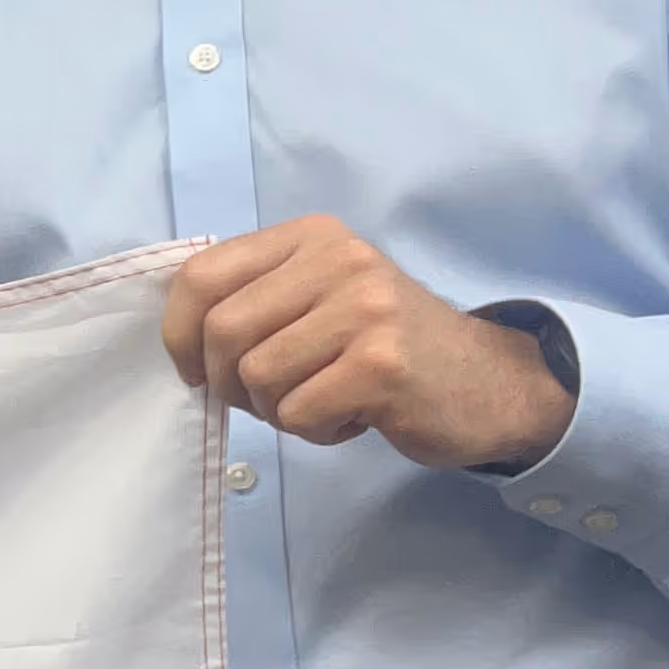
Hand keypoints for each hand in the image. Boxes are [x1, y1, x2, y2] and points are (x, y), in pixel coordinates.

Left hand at [163, 218, 575, 471]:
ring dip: (275, 411)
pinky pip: (299, 411)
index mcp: (311, 237)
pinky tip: (352, 417)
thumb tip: (179, 337)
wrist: (489, 382)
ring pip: (258, 376)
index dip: (180, 332)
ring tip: (321, 402)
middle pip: (223, 331)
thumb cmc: (385, 346)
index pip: (202, 275)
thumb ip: (256, 299)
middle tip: (263, 400)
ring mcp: (365, 309)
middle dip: (227, 383)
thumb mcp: (321, 298)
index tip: (194, 370)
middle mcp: (339, 260)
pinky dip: (313, 430)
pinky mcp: (383, 364)